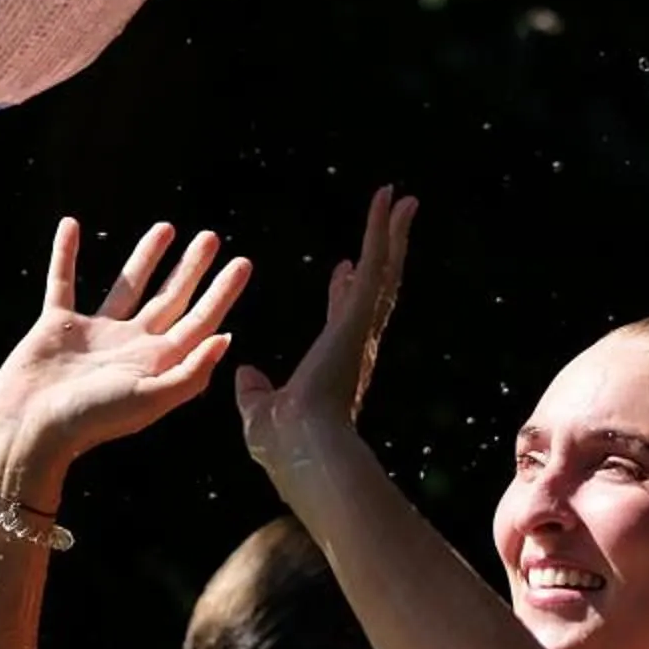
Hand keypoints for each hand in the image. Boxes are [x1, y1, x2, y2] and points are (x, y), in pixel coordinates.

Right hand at [0, 218, 249, 473]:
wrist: (31, 429)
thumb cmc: (91, 420)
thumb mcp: (149, 398)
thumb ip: (190, 372)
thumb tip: (225, 339)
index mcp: (157, 363)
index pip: (199, 321)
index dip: (222, 293)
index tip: (241, 263)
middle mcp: (130, 346)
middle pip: (170, 299)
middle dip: (191, 269)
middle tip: (211, 237)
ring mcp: (95, 334)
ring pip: (126, 286)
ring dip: (146, 258)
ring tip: (165, 228)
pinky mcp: (57, 326)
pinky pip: (63, 281)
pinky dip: (66, 254)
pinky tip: (71, 225)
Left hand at [234, 186, 416, 482]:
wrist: (305, 450)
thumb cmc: (285, 446)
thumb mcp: (259, 412)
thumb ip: (255, 392)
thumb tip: (246, 375)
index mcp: (334, 366)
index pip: (343, 320)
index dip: (344, 294)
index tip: (343, 270)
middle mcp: (356, 345)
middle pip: (375, 288)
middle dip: (383, 255)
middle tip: (393, 226)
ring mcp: (362, 328)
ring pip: (384, 269)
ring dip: (393, 232)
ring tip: (403, 199)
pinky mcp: (360, 315)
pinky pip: (376, 262)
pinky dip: (384, 230)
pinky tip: (390, 201)